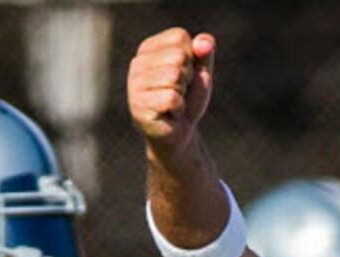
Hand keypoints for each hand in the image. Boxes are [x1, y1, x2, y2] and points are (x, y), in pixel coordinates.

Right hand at [129, 28, 215, 152]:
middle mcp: (137, 63)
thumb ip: (205, 53)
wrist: (180, 136)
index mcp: (149, 48)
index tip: (184, 77)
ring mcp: (134, 84)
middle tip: (179, 94)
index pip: (180, 38)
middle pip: (178, 57)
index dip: (192, 59)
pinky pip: (172, 97)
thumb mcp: (201, 73)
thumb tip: (205, 42)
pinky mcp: (138, 106)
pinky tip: (169, 115)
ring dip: (182, 94)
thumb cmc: (188, 101)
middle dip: (188, 78)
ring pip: (174, 76)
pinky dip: (178, 109)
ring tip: (173, 104)